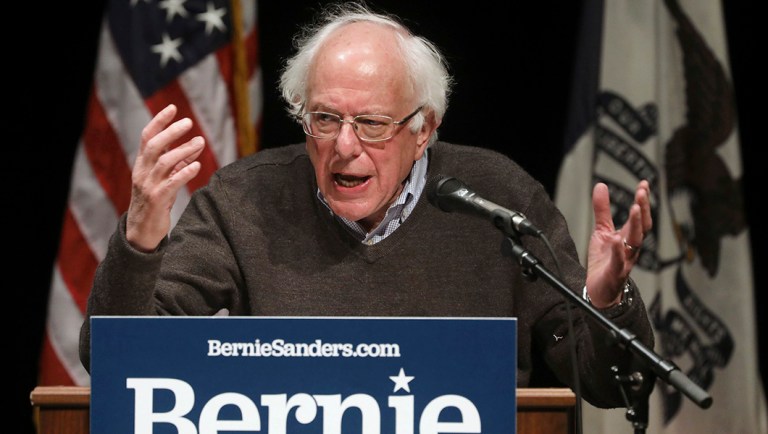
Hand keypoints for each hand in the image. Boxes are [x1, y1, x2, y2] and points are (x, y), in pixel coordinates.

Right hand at [126, 104, 205, 251]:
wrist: (142, 230)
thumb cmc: (156, 201)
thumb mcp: (167, 177)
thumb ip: (180, 161)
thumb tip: (198, 143)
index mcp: (142, 164)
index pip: (147, 137)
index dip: (159, 121)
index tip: (173, 107)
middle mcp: (142, 172)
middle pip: (154, 146)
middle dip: (171, 132)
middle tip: (189, 122)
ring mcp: (148, 186)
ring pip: (164, 162)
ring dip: (183, 150)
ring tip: (200, 141)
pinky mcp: (157, 200)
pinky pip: (171, 183)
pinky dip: (185, 173)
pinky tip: (197, 165)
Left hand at [585, 180, 651, 306]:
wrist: (599, 290)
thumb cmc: (604, 260)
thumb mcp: (601, 231)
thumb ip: (602, 210)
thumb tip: (601, 185)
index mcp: (628, 236)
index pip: (639, 216)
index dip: (643, 200)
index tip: (644, 184)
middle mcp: (631, 247)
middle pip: (642, 227)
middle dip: (643, 209)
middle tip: (642, 192)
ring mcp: (625, 260)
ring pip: (636, 242)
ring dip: (637, 225)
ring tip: (635, 208)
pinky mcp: (615, 272)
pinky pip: (619, 261)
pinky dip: (619, 250)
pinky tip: (617, 239)